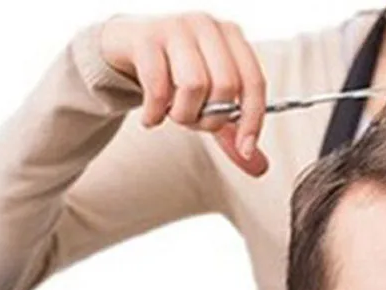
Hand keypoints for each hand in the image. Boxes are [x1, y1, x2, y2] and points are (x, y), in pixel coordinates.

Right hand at [100, 12, 269, 175]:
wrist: (127, 45)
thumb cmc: (174, 71)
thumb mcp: (208, 100)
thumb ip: (231, 132)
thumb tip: (258, 166)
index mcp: (231, 37)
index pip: (254, 82)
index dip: (253, 120)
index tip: (245, 148)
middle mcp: (207, 26)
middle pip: (226, 86)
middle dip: (210, 118)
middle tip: (193, 121)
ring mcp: (176, 27)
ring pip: (194, 85)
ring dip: (183, 115)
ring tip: (172, 114)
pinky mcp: (146, 37)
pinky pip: (158, 87)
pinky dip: (155, 113)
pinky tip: (151, 118)